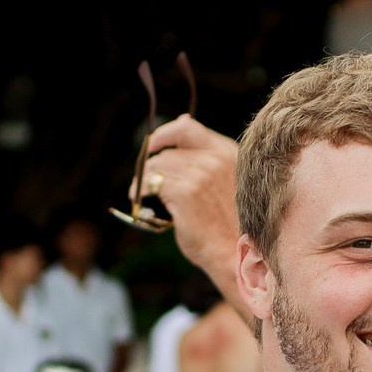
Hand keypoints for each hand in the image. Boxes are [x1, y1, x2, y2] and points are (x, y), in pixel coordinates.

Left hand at [139, 114, 239, 288]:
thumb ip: (206, 152)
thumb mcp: (225, 178)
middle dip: (153, 164)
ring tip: (139, 191)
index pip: (188, 129)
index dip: (165, 134)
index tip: (153, 144)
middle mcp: (215, 159)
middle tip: (145, 178)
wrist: (234, 252)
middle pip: (169, 150)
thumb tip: (182, 119)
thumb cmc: (230, 221)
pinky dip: (139, 189)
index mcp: (227, 153)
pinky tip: (138, 198)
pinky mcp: (185, 192)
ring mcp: (201, 175)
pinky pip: (151, 182)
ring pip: (158, 165)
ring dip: (144, 178)